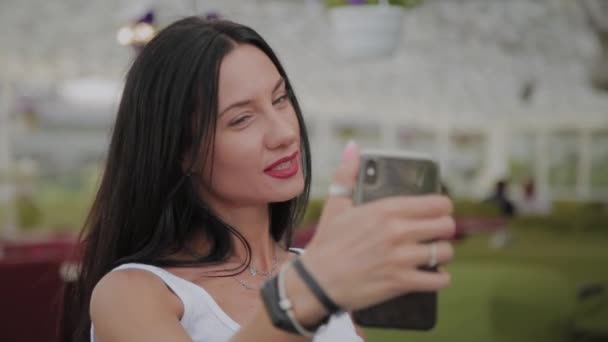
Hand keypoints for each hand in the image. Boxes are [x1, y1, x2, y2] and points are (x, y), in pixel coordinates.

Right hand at [301, 142, 454, 310]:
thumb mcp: (335, 205)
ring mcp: (400, 258)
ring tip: (435, 254)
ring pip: (445, 252)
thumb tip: (353, 147)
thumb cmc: (326, 244)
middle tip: (437, 232)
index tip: (439, 210)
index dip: (443, 206)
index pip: (436, 203)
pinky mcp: (400, 282)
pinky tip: (434, 275)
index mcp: (385, 210)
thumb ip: (347, 174)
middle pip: (446, 226)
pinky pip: (438, 280)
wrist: (316, 282)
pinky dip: (440, 278)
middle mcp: (397, 232)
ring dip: (443, 254)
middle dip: (444, 229)